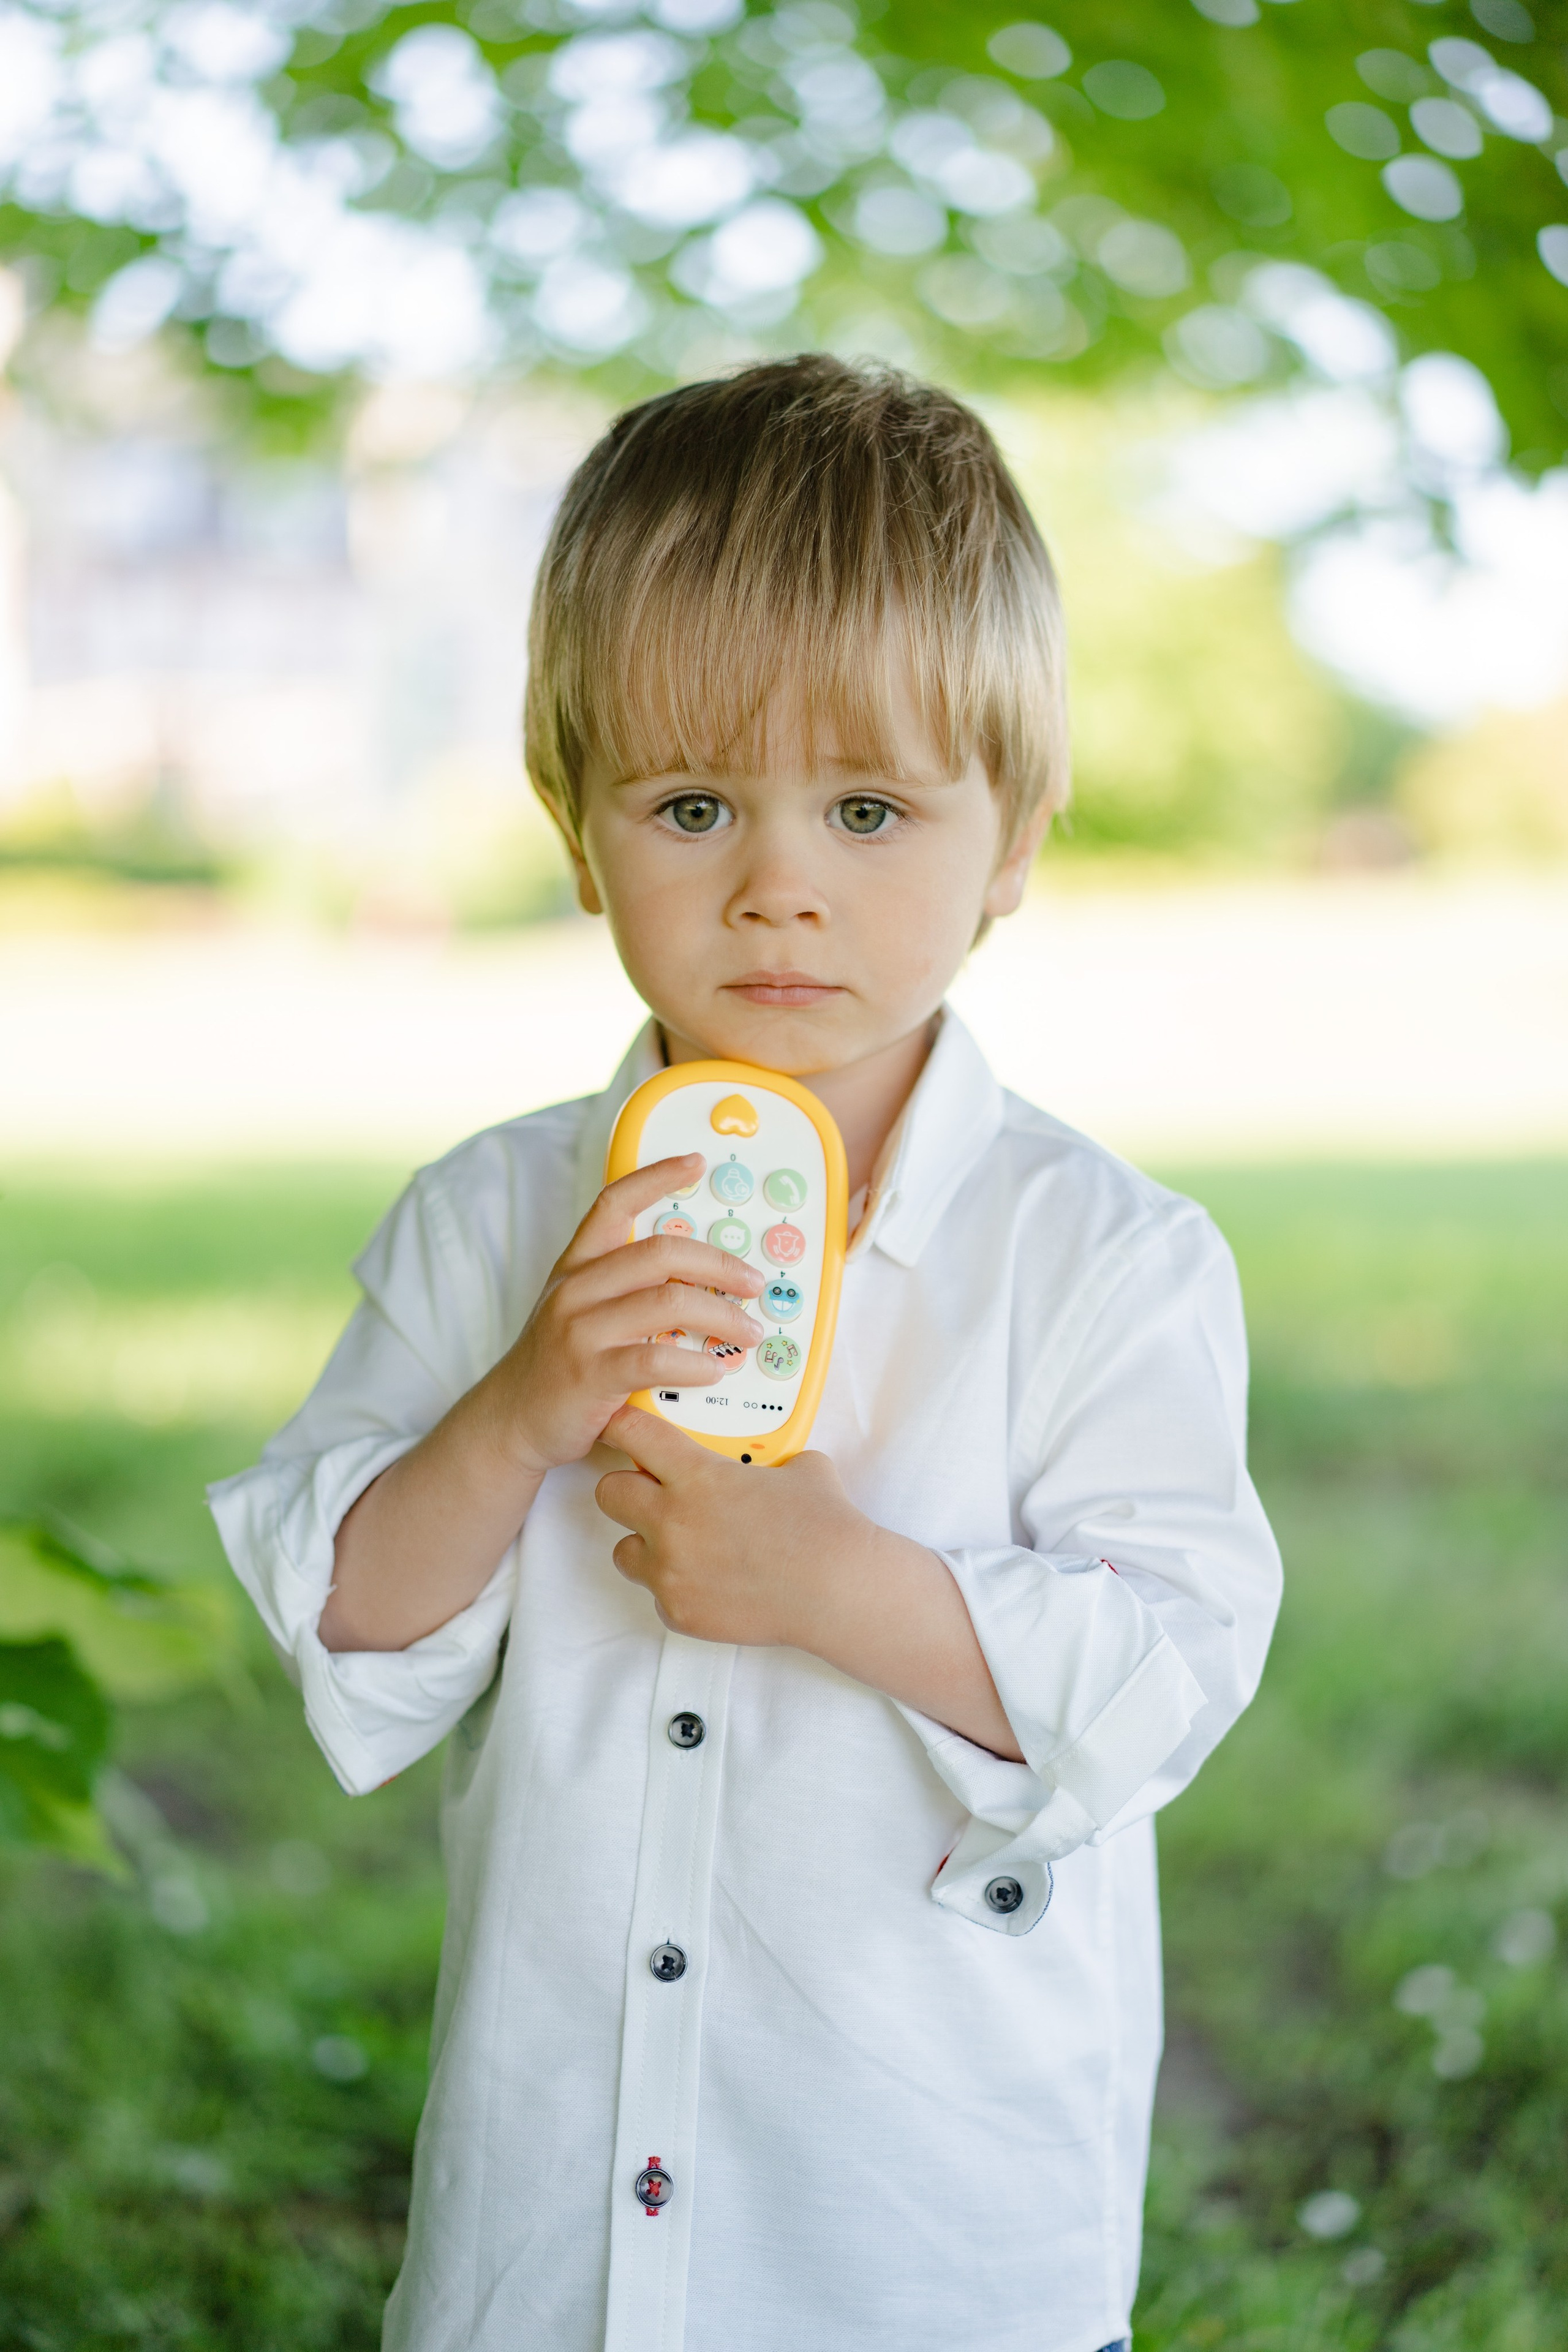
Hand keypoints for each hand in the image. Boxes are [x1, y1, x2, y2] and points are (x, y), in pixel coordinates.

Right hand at [478, 1157, 766, 1478]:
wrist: (510, 1420)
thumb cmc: (558, 1365)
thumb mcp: (579, 1310)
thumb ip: (622, 1286)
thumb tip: (693, 1275)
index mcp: (577, 1267)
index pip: (613, 1203)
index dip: (656, 1176)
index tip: (695, 1163)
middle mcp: (575, 1290)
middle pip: (660, 1252)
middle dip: (719, 1263)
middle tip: (753, 1283)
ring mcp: (580, 1331)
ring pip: (667, 1302)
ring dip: (721, 1316)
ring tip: (749, 1333)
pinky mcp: (589, 1376)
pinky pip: (656, 1360)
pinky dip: (696, 1365)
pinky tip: (714, 1371)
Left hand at [595, 1405, 1024, 1759]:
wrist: (837, 1590)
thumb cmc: (823, 1526)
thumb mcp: (800, 1469)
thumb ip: (767, 1461)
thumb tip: (770, 1462)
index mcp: (697, 1476)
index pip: (632, 1434)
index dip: (624, 1427)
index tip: (622, 1428)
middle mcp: (672, 1521)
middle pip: (609, 1493)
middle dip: (628, 1489)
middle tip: (655, 1493)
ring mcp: (670, 1571)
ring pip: (623, 1550)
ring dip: (646, 1543)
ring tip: (684, 1545)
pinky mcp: (678, 1611)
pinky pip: (657, 1593)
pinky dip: (677, 1586)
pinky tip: (712, 1582)